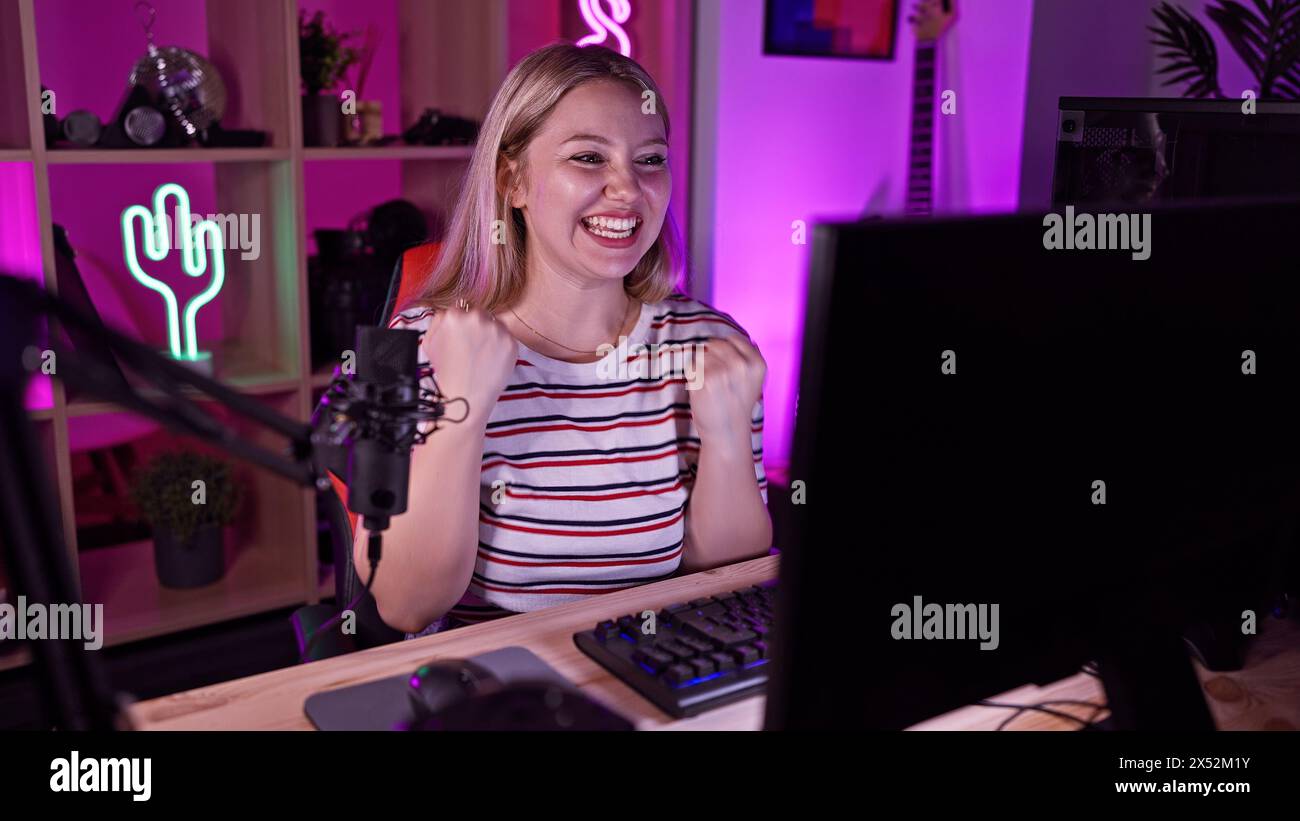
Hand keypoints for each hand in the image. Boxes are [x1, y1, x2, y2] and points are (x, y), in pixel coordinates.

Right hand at [422, 306, 517, 420]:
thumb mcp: (429, 342)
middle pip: (479, 313)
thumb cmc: (446, 372)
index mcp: (453, 316)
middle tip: (473, 347)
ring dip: (490, 334)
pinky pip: (507, 337)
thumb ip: (438, 320)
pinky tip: (491, 359)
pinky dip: (501, 346)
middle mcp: (475, 318)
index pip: (461, 309)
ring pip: (495, 324)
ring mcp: (495, 329)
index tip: (463, 337)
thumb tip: (450, 310)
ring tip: (482, 355)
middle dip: (477, 326)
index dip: (462, 324)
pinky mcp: (511, 342)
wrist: (464, 398)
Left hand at [687, 334, 764, 443]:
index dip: (724, 351)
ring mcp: (723, 371)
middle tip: (716, 380)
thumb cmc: (737, 407)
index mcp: (757, 363)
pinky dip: (692, 376)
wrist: (727, 434)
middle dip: (711, 358)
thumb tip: (750, 340)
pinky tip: (702, 389)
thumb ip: (751, 360)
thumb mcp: (755, 382)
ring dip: (701, 367)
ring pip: (702, 353)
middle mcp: (742, 365)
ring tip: (710, 386)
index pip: (733, 339)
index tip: (724, 366)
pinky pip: (691, 365)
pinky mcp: (705, 379)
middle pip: (715, 344)